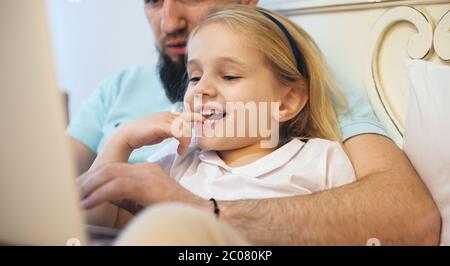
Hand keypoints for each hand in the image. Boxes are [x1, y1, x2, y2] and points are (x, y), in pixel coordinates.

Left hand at [77, 162, 208, 212]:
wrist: (198, 212)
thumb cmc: (172, 211)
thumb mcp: (146, 201)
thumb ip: (128, 196)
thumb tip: (107, 199)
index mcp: (145, 171)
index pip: (114, 168)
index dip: (94, 177)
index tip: (80, 188)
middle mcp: (145, 169)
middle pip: (108, 168)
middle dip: (86, 180)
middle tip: (71, 192)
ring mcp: (147, 175)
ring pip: (109, 173)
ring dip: (89, 185)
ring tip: (75, 197)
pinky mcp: (148, 185)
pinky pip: (116, 186)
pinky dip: (99, 194)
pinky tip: (88, 203)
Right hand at [118, 112, 203, 155]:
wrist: (127, 136)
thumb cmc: (144, 135)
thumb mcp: (161, 131)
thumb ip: (171, 130)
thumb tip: (181, 134)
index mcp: (168, 115)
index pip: (187, 114)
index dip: (197, 117)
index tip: (205, 123)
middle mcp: (167, 114)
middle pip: (188, 122)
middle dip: (193, 133)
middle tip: (190, 145)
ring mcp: (164, 119)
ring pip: (185, 128)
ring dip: (187, 141)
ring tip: (182, 151)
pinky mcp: (161, 126)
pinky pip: (179, 132)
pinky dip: (183, 142)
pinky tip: (180, 151)